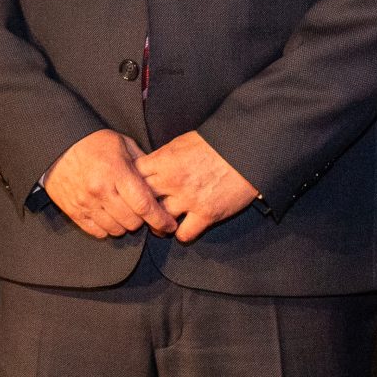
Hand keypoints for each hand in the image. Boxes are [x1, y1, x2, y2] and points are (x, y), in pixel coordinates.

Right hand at [44, 130, 176, 239]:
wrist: (57, 144)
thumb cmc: (93, 142)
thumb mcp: (122, 143)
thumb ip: (142, 163)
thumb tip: (160, 180)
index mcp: (116, 172)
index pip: (144, 205)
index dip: (160, 219)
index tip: (169, 224)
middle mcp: (100, 190)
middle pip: (131, 222)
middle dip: (142, 220)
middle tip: (142, 212)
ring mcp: (85, 203)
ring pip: (115, 230)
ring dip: (124, 225)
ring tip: (124, 213)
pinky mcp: (73, 211)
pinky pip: (97, 232)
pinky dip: (107, 228)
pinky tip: (109, 217)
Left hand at [136, 130, 259, 242]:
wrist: (246, 151)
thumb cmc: (215, 143)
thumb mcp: (182, 142)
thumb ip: (163, 157)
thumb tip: (148, 168)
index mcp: (165, 160)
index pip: (133, 176)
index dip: (130, 184)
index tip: (132, 189)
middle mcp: (172, 181)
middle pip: (141, 201)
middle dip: (139, 207)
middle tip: (141, 211)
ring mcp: (189, 199)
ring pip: (159, 221)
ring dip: (157, 224)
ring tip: (160, 224)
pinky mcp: (206, 214)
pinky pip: (184, 234)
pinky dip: (181, 234)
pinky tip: (182, 229)